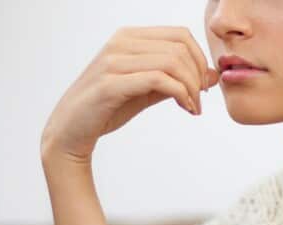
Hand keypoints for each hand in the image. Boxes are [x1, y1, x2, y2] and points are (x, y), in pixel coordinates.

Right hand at [41, 25, 219, 162]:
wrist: (70, 130)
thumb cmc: (108, 108)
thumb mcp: (147, 90)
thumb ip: (176, 80)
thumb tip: (212, 75)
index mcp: (129, 37)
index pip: (180, 34)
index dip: (199, 59)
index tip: (202, 86)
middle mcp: (120, 43)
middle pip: (180, 47)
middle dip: (198, 75)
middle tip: (200, 100)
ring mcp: (113, 61)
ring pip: (172, 62)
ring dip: (191, 87)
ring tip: (193, 107)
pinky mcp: (110, 84)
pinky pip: (158, 80)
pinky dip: (180, 94)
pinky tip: (185, 108)